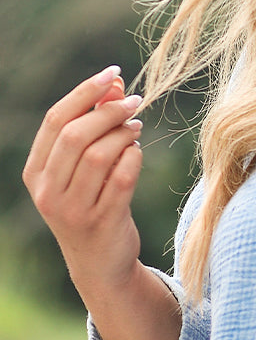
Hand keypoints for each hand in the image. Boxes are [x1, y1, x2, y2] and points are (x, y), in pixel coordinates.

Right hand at [22, 65, 143, 297]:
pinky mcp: (103, 222)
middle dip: (108, 111)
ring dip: (123, 133)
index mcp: (35, 173)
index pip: (55, 121)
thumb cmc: (92, 205)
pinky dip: (134, 157)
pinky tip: (137, 151)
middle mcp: (48, 192)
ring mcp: (73, 210)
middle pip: (76, 135)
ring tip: (136, 126)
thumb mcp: (82, 170)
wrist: (100, 265)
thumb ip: (93, 126)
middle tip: (133, 101)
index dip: (84, 92)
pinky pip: (123, 177)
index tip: (111, 74)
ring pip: (100, 155)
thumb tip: (112, 84)